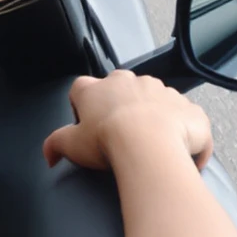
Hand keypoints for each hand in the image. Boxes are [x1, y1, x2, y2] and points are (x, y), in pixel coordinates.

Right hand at [43, 71, 211, 173]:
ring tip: (150, 148)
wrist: (149, 145)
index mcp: (99, 88)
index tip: (89, 127)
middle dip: (122, 111)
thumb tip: (48, 153)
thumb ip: (54, 145)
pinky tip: (177, 154)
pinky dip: (184, 135)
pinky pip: (186, 119)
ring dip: (154, 120)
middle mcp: (131, 82)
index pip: (83, 89)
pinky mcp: (187, 107)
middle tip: (120, 139)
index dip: (84, 107)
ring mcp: (162, 91)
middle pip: (123, 92)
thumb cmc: (109, 140)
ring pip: (156, 102)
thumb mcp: (71, 145)